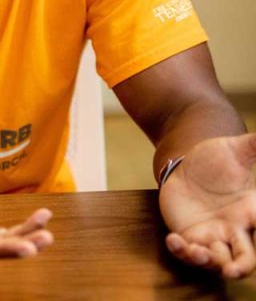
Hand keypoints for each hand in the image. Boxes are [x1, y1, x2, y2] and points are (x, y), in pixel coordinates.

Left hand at [161, 133, 255, 277]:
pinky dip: (181, 251)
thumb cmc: (216, 158)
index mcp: (252, 211)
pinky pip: (187, 251)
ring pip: (216, 260)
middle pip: (245, 258)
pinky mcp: (188, 235)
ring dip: (209, 261)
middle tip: (234, 271)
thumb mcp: (236, 149)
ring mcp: (211, 235)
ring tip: (197, 252)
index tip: (255, 227)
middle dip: (241, 267)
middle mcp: (235, 228)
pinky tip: (172, 240)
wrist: (187, 164)